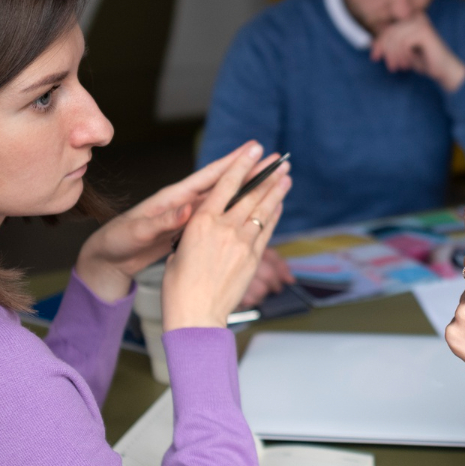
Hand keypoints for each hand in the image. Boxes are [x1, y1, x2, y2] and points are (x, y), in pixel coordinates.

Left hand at [75, 141, 265, 302]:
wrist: (108, 258)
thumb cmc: (117, 241)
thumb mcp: (138, 231)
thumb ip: (162, 221)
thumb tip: (186, 211)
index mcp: (173, 198)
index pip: (208, 176)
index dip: (231, 162)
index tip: (253, 149)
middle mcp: (184, 202)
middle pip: (223, 183)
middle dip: (248, 171)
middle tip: (274, 158)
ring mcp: (188, 215)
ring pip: (224, 199)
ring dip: (245, 190)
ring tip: (269, 181)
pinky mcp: (188, 230)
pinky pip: (218, 217)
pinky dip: (235, 212)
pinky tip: (249, 212)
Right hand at [162, 147, 291, 329]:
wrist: (196, 315)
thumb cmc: (179, 288)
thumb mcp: (178, 251)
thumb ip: (194, 233)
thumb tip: (204, 227)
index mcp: (200, 222)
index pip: (225, 185)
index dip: (241, 165)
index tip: (254, 150)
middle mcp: (224, 228)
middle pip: (250, 194)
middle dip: (266, 175)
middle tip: (279, 160)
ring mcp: (241, 243)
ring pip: (262, 210)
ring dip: (276, 191)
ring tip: (286, 176)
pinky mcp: (252, 258)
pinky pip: (266, 230)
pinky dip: (273, 215)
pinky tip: (279, 204)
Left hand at [370, 14, 464, 92]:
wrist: (444, 71)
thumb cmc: (424, 61)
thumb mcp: (403, 51)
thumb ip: (391, 44)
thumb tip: (373, 42)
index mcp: (411, 19)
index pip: (387, 29)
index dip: (379, 43)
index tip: (375, 57)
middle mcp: (417, 17)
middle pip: (389, 32)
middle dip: (385, 51)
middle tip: (390, 67)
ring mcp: (421, 23)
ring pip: (395, 38)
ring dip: (394, 55)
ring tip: (398, 67)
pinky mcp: (424, 32)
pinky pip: (404, 43)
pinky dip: (403, 56)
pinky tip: (407, 64)